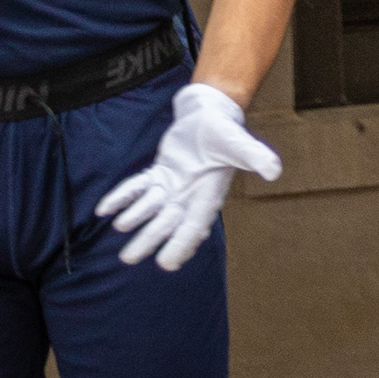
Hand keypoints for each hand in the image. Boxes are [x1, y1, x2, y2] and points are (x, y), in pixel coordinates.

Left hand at [94, 81, 281, 270]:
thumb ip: (256, 157)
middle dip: (148, 240)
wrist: (210, 114)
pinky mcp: (159, 173)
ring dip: (134, 218)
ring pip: (149, 207)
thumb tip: (275, 171)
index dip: (181, 244)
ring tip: (120, 228)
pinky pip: (137, 187)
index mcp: (208, 194)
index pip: (194, 224)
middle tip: (128, 259)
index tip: (167, 263)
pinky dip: (121, 197)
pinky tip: (103, 209)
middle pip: (166, 222)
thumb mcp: (239, 143)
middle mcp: (188, 196)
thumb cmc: (225, 130)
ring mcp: (172, 185)